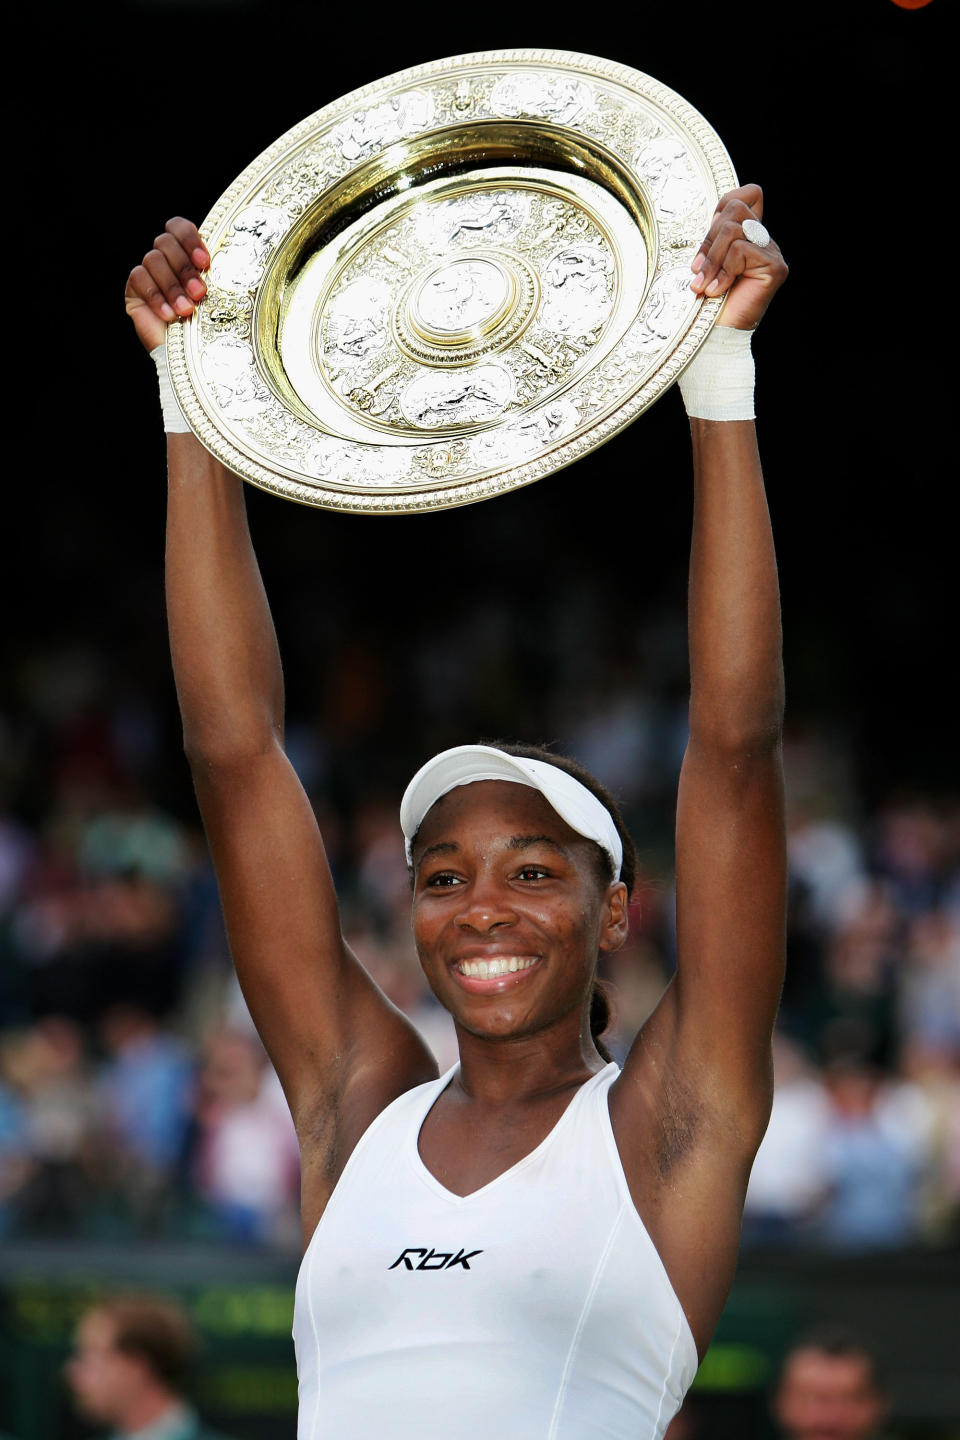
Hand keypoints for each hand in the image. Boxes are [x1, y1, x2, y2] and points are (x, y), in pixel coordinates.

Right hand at [125, 218, 209, 351]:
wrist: (192, 362)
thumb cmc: (210, 330)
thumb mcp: (219, 298)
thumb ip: (217, 273)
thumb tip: (230, 255)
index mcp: (186, 255)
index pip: (178, 227)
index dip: (189, 239)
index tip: (205, 262)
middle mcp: (166, 261)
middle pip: (165, 241)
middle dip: (185, 268)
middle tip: (200, 293)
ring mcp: (148, 274)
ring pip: (153, 259)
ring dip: (173, 286)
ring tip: (187, 310)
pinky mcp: (134, 291)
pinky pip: (139, 279)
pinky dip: (156, 297)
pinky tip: (169, 315)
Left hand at [689, 185, 787, 330]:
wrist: (716, 335)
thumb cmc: (707, 302)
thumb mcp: (706, 262)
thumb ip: (713, 238)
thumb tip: (712, 219)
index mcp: (749, 236)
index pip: (748, 193)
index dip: (724, 205)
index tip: (708, 237)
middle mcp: (764, 241)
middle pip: (735, 208)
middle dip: (709, 240)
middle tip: (698, 270)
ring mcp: (772, 253)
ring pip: (733, 229)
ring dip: (712, 259)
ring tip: (704, 285)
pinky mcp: (774, 267)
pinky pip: (741, 250)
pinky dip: (723, 271)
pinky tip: (718, 291)